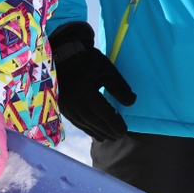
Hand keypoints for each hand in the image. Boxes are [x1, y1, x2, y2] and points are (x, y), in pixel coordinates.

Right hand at [51, 22, 136, 141]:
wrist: (64, 55)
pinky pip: (76, 122)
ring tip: (109, 137)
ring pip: (84, 124)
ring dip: (98, 132)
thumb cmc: (87, 61)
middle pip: (94, 122)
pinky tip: (95, 133)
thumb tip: (131, 103)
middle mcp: (73, 103)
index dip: (115, 124)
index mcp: (84, 93)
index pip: (104, 114)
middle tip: (120, 136)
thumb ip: (119, 87)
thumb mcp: (107, 69)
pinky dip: (87, 128)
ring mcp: (65, 106)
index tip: (125, 131)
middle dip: (108, 131)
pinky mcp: (62, 106)